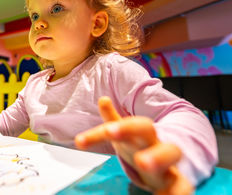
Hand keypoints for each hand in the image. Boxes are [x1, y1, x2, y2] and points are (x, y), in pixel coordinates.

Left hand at [75, 96, 192, 194]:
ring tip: (145, 168)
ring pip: (172, 160)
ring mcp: (168, 166)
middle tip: (139, 160)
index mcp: (146, 135)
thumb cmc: (139, 146)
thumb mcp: (125, 132)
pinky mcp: (175, 183)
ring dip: (160, 163)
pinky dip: (175, 193)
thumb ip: (112, 118)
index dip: (124, 127)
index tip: (108, 131)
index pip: (139, 126)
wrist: (164, 162)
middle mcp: (158, 147)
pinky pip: (181, 187)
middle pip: (160, 143)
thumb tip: (103, 99)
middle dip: (149, 149)